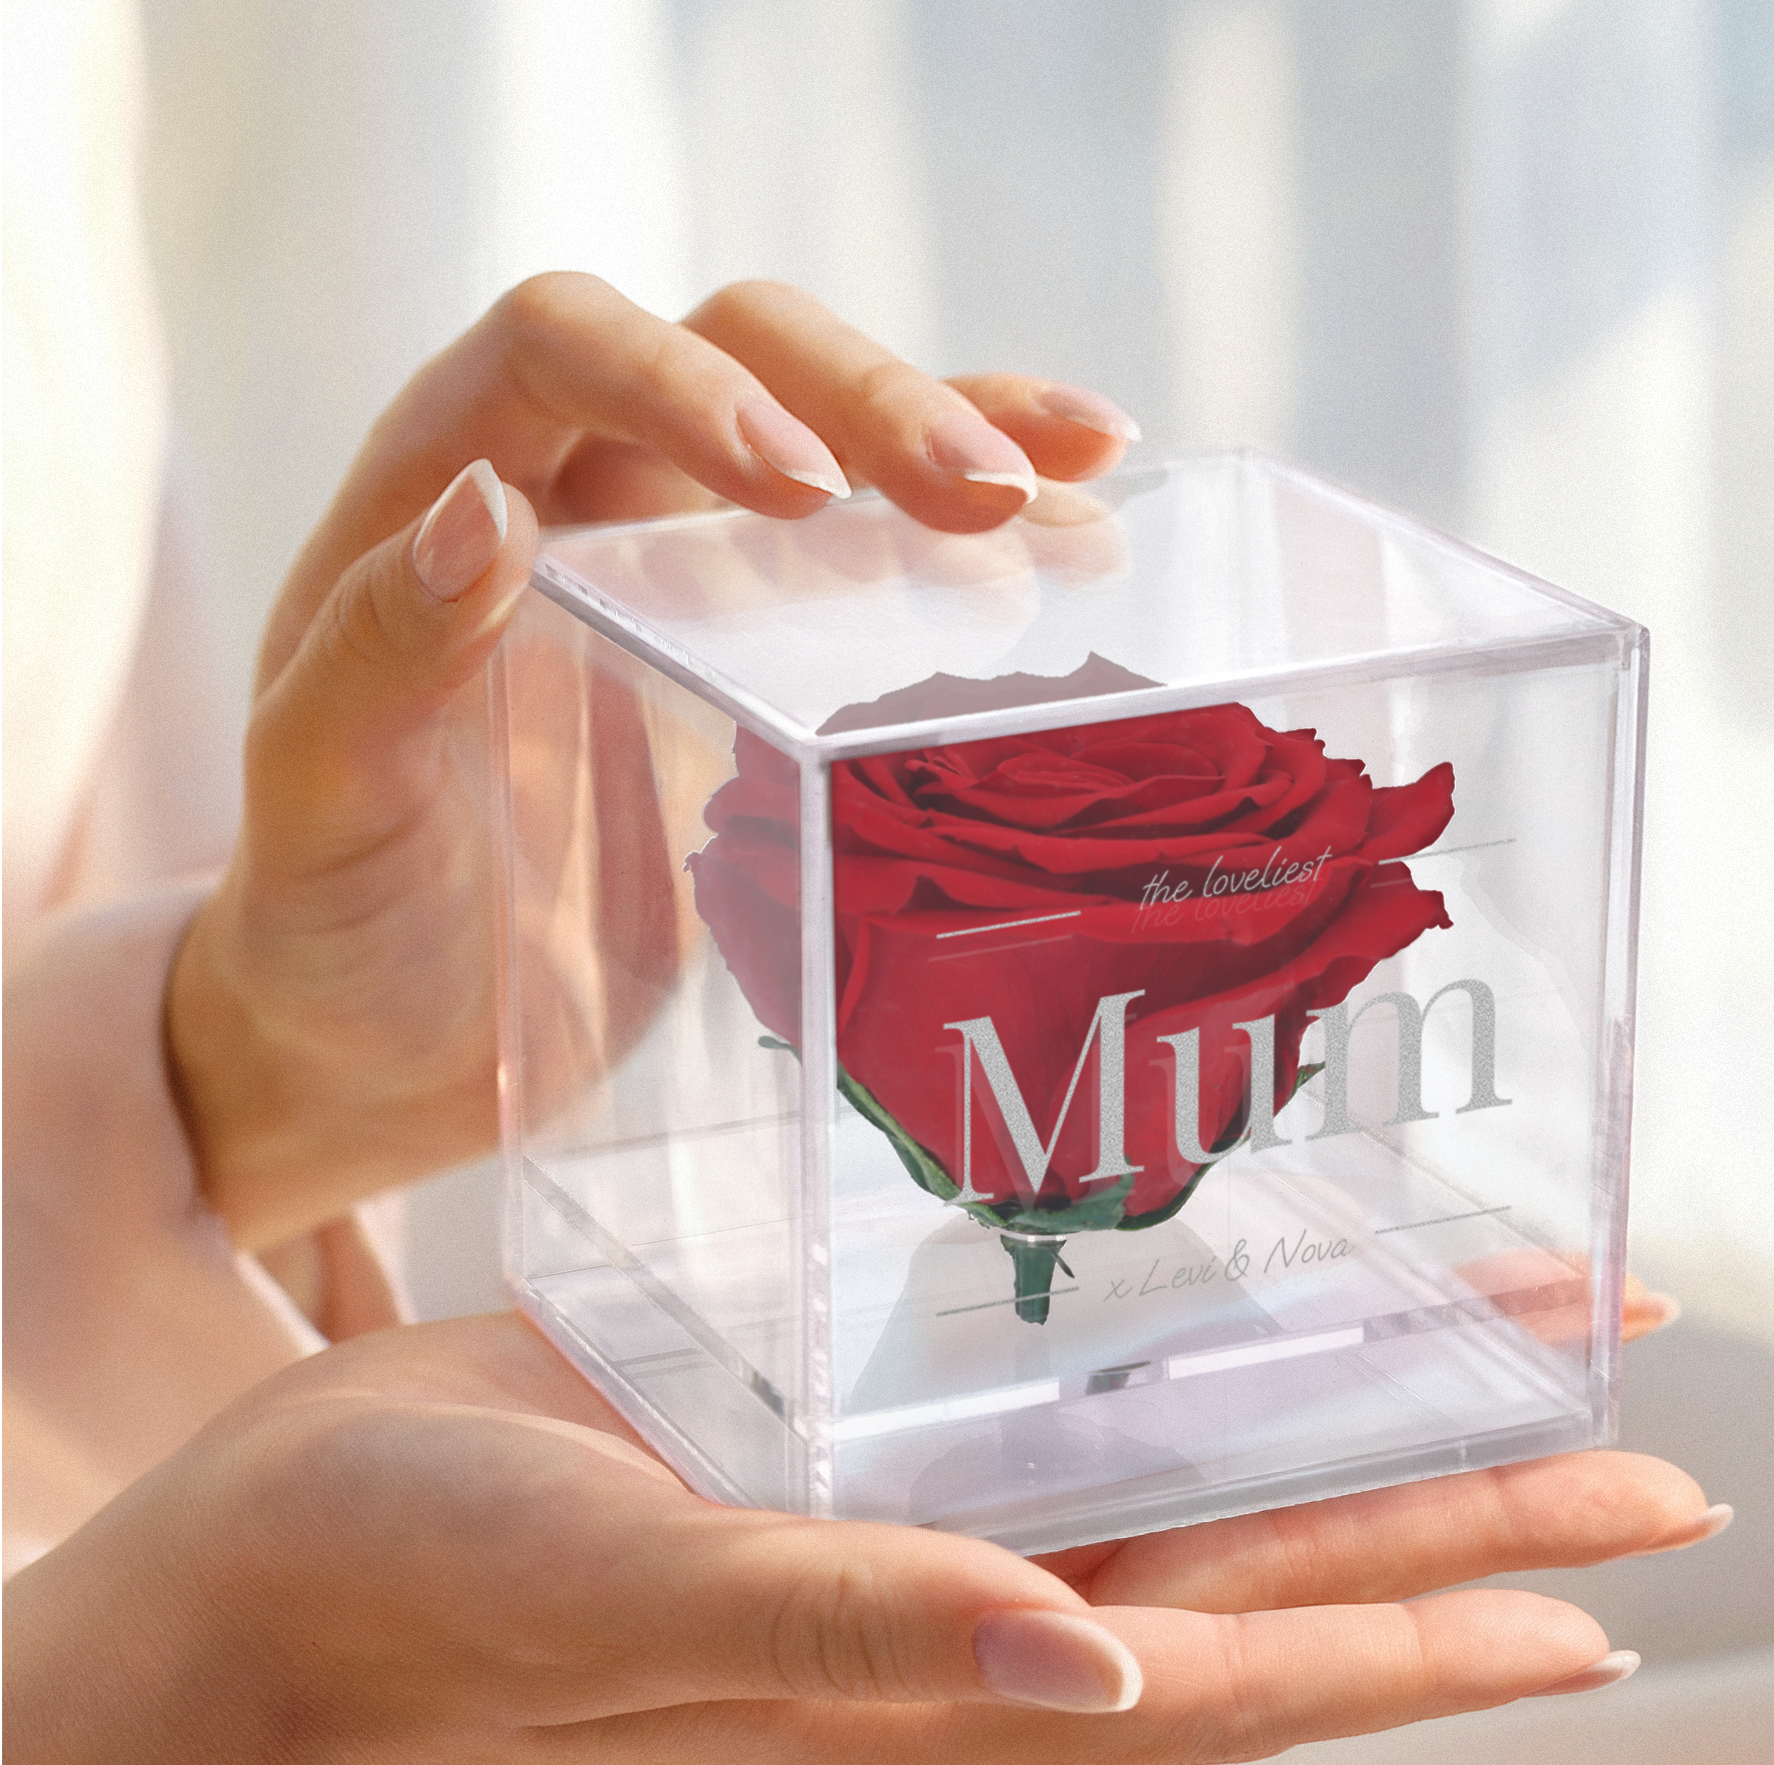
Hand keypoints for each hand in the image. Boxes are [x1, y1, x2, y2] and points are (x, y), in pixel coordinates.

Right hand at [3, 1310, 1713, 1764]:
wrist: (282, 1557)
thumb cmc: (425, 1591)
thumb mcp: (628, 1598)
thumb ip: (856, 1625)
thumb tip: (1092, 1664)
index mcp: (933, 1678)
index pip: (1249, 1670)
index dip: (1435, 1637)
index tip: (1613, 1588)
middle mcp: (960, 1613)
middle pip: (1266, 1575)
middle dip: (1459, 1520)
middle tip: (1641, 1455)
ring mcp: (908, 1530)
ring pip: (1186, 1489)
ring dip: (1342, 1440)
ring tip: (1487, 1373)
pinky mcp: (841, 1443)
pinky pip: (1054, 1414)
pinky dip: (1170, 1376)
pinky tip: (1231, 1328)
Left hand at [165, 276, 1143, 1250]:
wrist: (394, 1044)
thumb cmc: (334, 926)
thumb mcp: (321, 804)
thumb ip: (381, 657)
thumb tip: (487, 505)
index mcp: (439, 490)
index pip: (570, 345)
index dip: (689, 382)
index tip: (802, 491)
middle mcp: (577, 494)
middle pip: (739, 351)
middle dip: (870, 402)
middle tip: (985, 492)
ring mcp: (686, 574)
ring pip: (835, 436)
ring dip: (960, 433)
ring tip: (1084, 476)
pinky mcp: (770, 664)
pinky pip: (880, 561)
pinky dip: (976, 542)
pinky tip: (1082, 541)